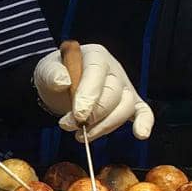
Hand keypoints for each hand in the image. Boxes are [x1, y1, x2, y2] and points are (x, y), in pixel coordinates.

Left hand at [33, 44, 153, 140]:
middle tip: (68, 125)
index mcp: (95, 55)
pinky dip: (144, 122)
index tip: (78, 115)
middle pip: (113, 93)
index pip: (97, 72)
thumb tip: (62, 81)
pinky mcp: (130, 103)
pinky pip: (143, 111)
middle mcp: (114, 69)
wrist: (60, 87)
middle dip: (92, 115)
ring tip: (80, 135)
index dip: (89, 94)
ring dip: (104, 126)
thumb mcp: (47, 70)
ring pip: (125, 107)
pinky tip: (140, 134)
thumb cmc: (56, 75)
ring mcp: (124, 86)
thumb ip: (52, 74)